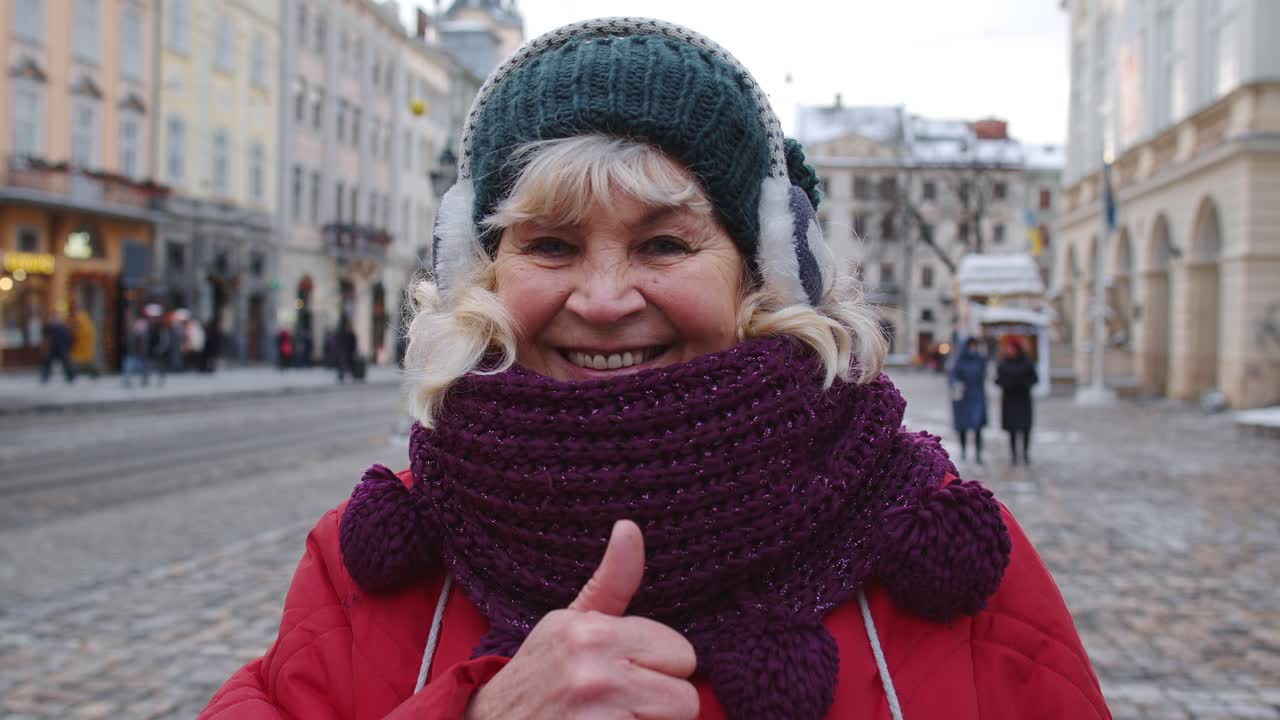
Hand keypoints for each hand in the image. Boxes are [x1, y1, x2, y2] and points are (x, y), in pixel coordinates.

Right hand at [464, 520, 698, 719]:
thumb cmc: (540, 675)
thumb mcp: (570, 623)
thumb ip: (612, 581)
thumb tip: (630, 526)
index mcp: (593, 632)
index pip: (683, 654)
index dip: (659, 669)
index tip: (626, 675)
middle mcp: (593, 671)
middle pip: (686, 698)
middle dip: (660, 707)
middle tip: (619, 707)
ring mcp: (595, 716)